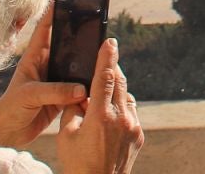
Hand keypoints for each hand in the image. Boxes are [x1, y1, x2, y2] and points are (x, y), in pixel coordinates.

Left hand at [0, 11, 86, 148]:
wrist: (9, 135)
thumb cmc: (10, 109)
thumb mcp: (30, 95)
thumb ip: (55, 91)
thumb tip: (81, 89)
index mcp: (34, 57)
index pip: (44, 28)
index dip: (53, 11)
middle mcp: (47, 66)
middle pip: (67, 46)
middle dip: (81, 38)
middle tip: (98, 26)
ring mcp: (57, 81)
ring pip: (77, 67)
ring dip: (88, 66)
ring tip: (104, 57)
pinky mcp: (64, 97)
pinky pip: (80, 89)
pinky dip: (89, 88)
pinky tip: (99, 84)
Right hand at [56, 38, 143, 173]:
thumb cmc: (78, 164)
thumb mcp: (66, 136)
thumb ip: (72, 110)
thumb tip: (79, 95)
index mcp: (101, 115)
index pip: (105, 77)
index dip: (107, 57)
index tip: (110, 41)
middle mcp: (121, 118)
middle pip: (120, 83)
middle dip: (113, 68)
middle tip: (107, 56)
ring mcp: (133, 127)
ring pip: (127, 97)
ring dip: (117, 89)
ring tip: (104, 88)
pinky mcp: (138, 136)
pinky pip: (131, 112)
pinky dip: (121, 106)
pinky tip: (110, 111)